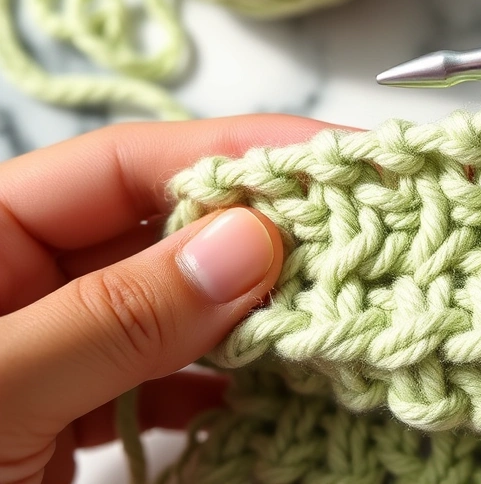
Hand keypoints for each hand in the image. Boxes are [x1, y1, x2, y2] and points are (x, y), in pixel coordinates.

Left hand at [0, 115, 336, 483]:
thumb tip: (250, 242)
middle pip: (160, 229)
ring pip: (172, 304)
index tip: (335, 162)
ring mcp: (51, 349)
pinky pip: (162, 375)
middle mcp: (17, 279)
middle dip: (259, 231)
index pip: (123, 165)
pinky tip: (270, 387)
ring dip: (251, 309)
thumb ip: (113, 318)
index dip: (233, 152)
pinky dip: (218, 383)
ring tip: (335, 304)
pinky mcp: (70, 413)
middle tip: (361, 235)